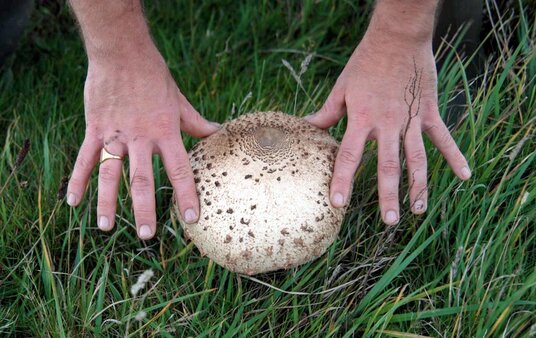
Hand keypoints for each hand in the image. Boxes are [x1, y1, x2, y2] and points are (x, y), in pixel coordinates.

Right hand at [66, 48, 219, 238]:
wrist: (123, 53)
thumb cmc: (155, 78)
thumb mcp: (179, 101)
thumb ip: (196, 123)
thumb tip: (218, 133)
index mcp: (165, 132)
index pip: (180, 170)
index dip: (187, 195)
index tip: (192, 218)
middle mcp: (140, 138)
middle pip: (142, 179)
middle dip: (144, 209)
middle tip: (147, 235)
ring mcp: (115, 134)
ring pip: (110, 173)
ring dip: (107, 201)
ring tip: (107, 228)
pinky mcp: (95, 128)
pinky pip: (85, 157)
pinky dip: (78, 180)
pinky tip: (73, 202)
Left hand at [306, 31, 470, 224]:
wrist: (396, 39)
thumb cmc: (365, 63)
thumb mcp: (342, 88)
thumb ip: (327, 113)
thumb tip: (306, 127)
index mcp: (362, 119)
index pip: (348, 156)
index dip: (342, 180)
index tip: (338, 203)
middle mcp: (387, 124)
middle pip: (387, 165)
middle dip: (388, 195)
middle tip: (388, 221)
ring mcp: (411, 120)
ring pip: (417, 159)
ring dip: (419, 186)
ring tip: (418, 211)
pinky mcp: (429, 112)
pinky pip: (443, 138)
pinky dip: (455, 155)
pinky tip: (465, 176)